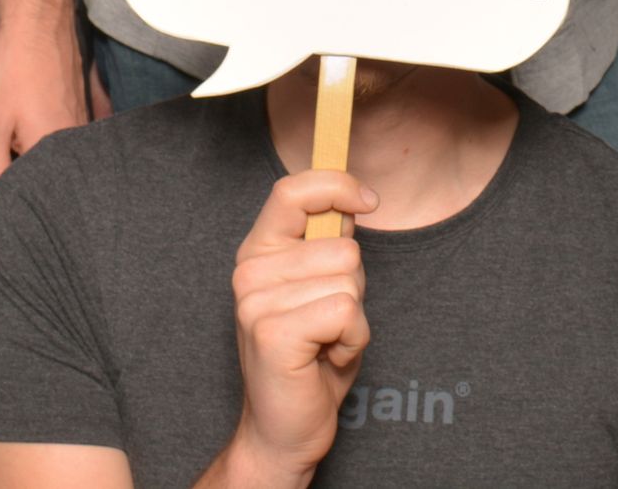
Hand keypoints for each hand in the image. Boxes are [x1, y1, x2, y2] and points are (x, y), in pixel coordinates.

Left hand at [0, 0, 86, 189]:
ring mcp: (85, 122)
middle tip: (11, 157)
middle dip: (33, 174)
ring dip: (45, 154)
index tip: (5, 192)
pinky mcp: (87, 106)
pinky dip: (57, 136)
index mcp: (52, 149)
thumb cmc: (15, 68)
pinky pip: (73, 135)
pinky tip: (41, 118)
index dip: (19, 193)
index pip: (38, 189)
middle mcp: (76, 141)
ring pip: (63, 153)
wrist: (40, 21)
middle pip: (54, 172)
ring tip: (24, 137)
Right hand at [212, 169, 374, 488]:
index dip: (335, 185)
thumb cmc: (310, 360)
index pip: (291, 191)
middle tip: (329, 324)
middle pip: (342, 246)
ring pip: (349, 279)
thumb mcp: (320, 289)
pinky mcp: (273, 333)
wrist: (284, 431)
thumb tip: (355, 200)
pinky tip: (328, 358)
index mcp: (258, 252)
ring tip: (326, 342)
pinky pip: (346, 311)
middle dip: (355, 287)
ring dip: (354, 317)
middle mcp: (250, 271)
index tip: (368, 201)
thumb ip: (328, 246)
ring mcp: (256, 302)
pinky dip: (353, 339)